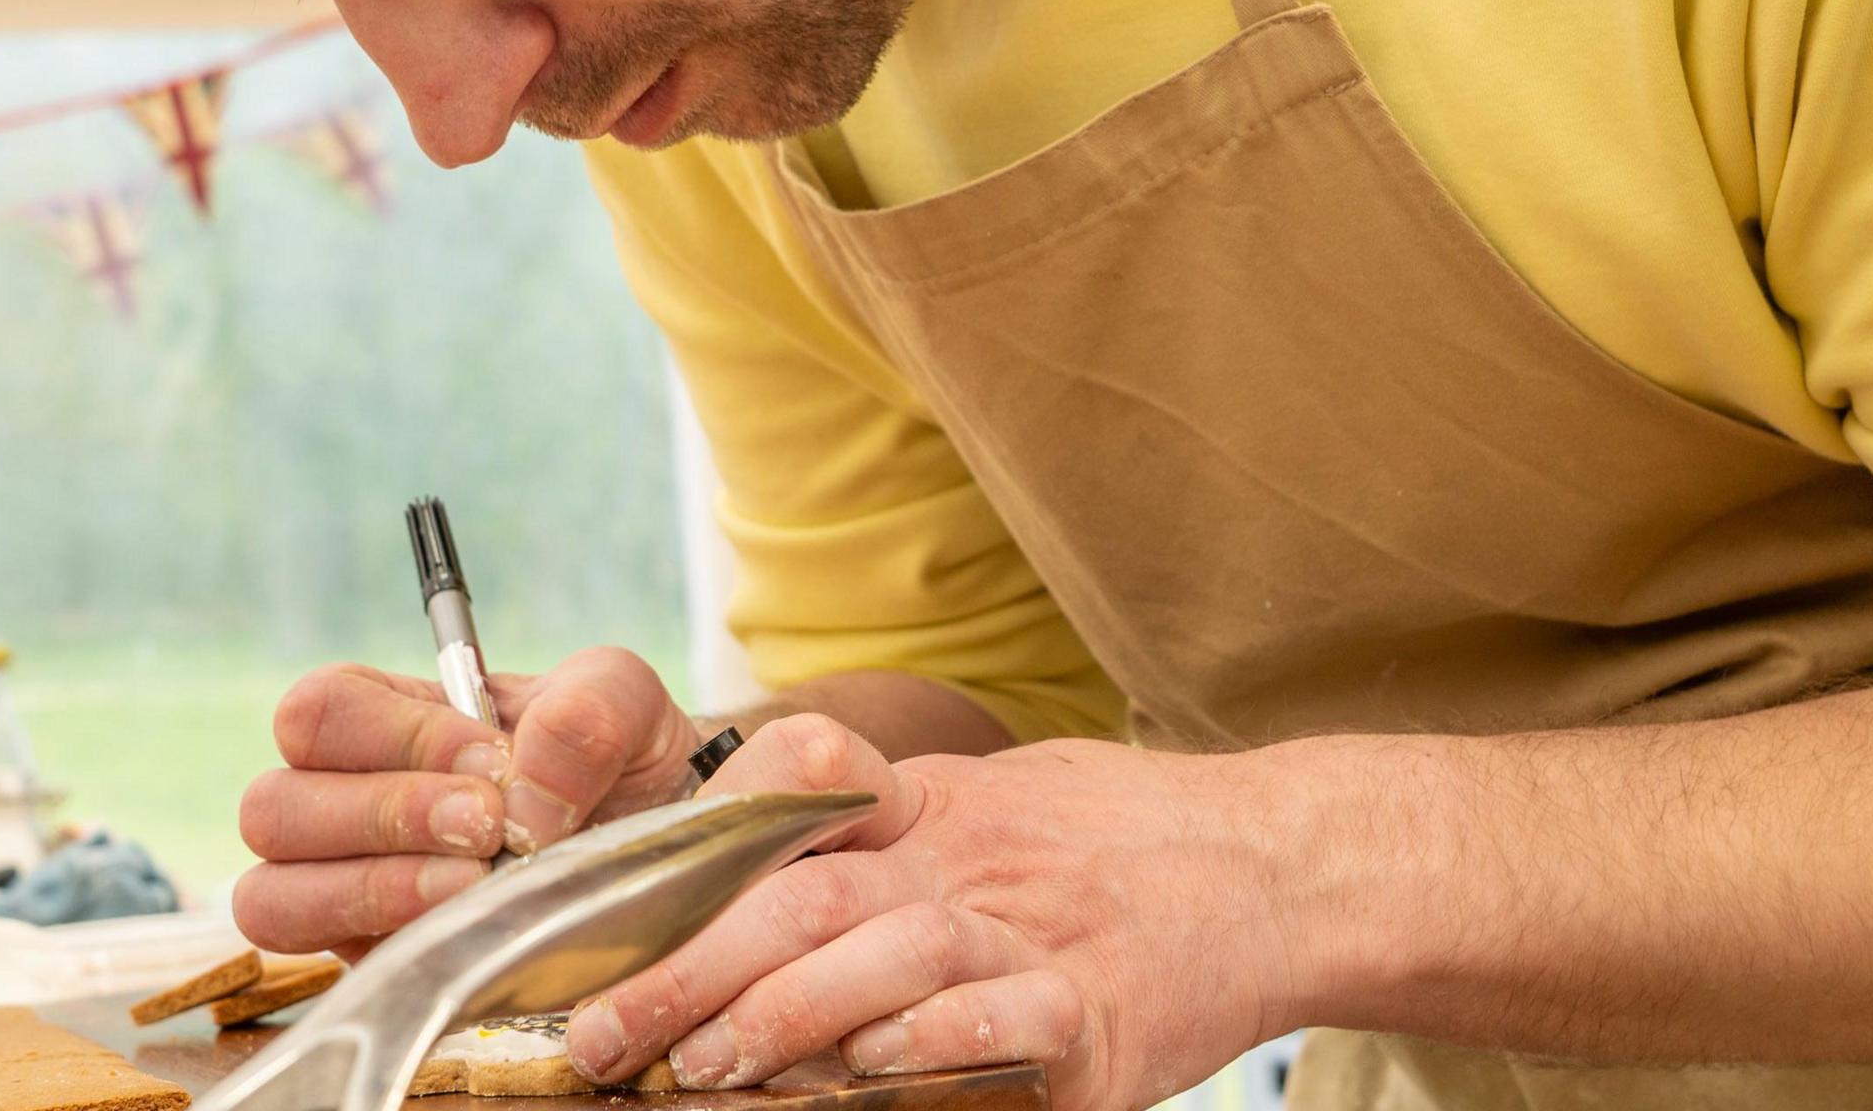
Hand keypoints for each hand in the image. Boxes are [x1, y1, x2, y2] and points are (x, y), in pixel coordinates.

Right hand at [232, 647, 708, 955]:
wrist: (653, 858)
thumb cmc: (616, 765)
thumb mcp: (623, 703)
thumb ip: (585, 712)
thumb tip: (521, 795)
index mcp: (383, 718)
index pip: (322, 711)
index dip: (397, 738)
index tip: (495, 764)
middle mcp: (338, 800)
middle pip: (273, 805)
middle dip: (387, 814)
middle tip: (488, 828)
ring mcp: (339, 889)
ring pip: (271, 895)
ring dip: (376, 889)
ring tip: (473, 886)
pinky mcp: (365, 963)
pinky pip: (320, 968)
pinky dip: (386, 946)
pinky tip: (465, 931)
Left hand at [563, 716, 1284, 1110]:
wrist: (1281, 865)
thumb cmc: (1116, 849)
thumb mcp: (988, 808)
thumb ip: (879, 841)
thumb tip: (738, 904)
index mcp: (929, 812)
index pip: (785, 806)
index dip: (684, 861)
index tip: (591, 925)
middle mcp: (968, 863)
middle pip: (806, 896)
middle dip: (688, 969)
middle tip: (601, 1038)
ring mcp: (1035, 936)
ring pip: (893, 952)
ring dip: (788, 1012)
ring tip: (707, 1066)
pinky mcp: (1102, 1014)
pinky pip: (1010, 1019)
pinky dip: (940, 1041)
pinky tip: (877, 1065)